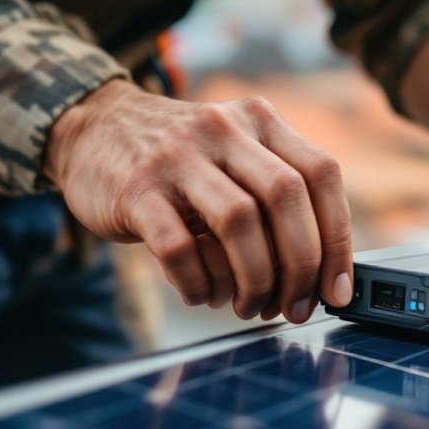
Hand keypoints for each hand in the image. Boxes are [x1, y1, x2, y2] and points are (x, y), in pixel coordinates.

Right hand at [44, 80, 352, 322]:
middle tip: (295, 307)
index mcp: (261, 121)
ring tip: (249, 305)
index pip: (321, 176)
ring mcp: (177, 156)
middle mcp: (224, 129)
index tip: (337, 289)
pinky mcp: (136, 189)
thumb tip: (322, 275)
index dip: (337, 239)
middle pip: (287, 198)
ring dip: (254, 279)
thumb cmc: (180, 162)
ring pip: (238, 222)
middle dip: (300, 266)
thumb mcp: (235, 155)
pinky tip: (201, 295)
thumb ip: (277, 197)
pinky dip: (198, 283)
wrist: (91, 130)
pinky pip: (179, 247)